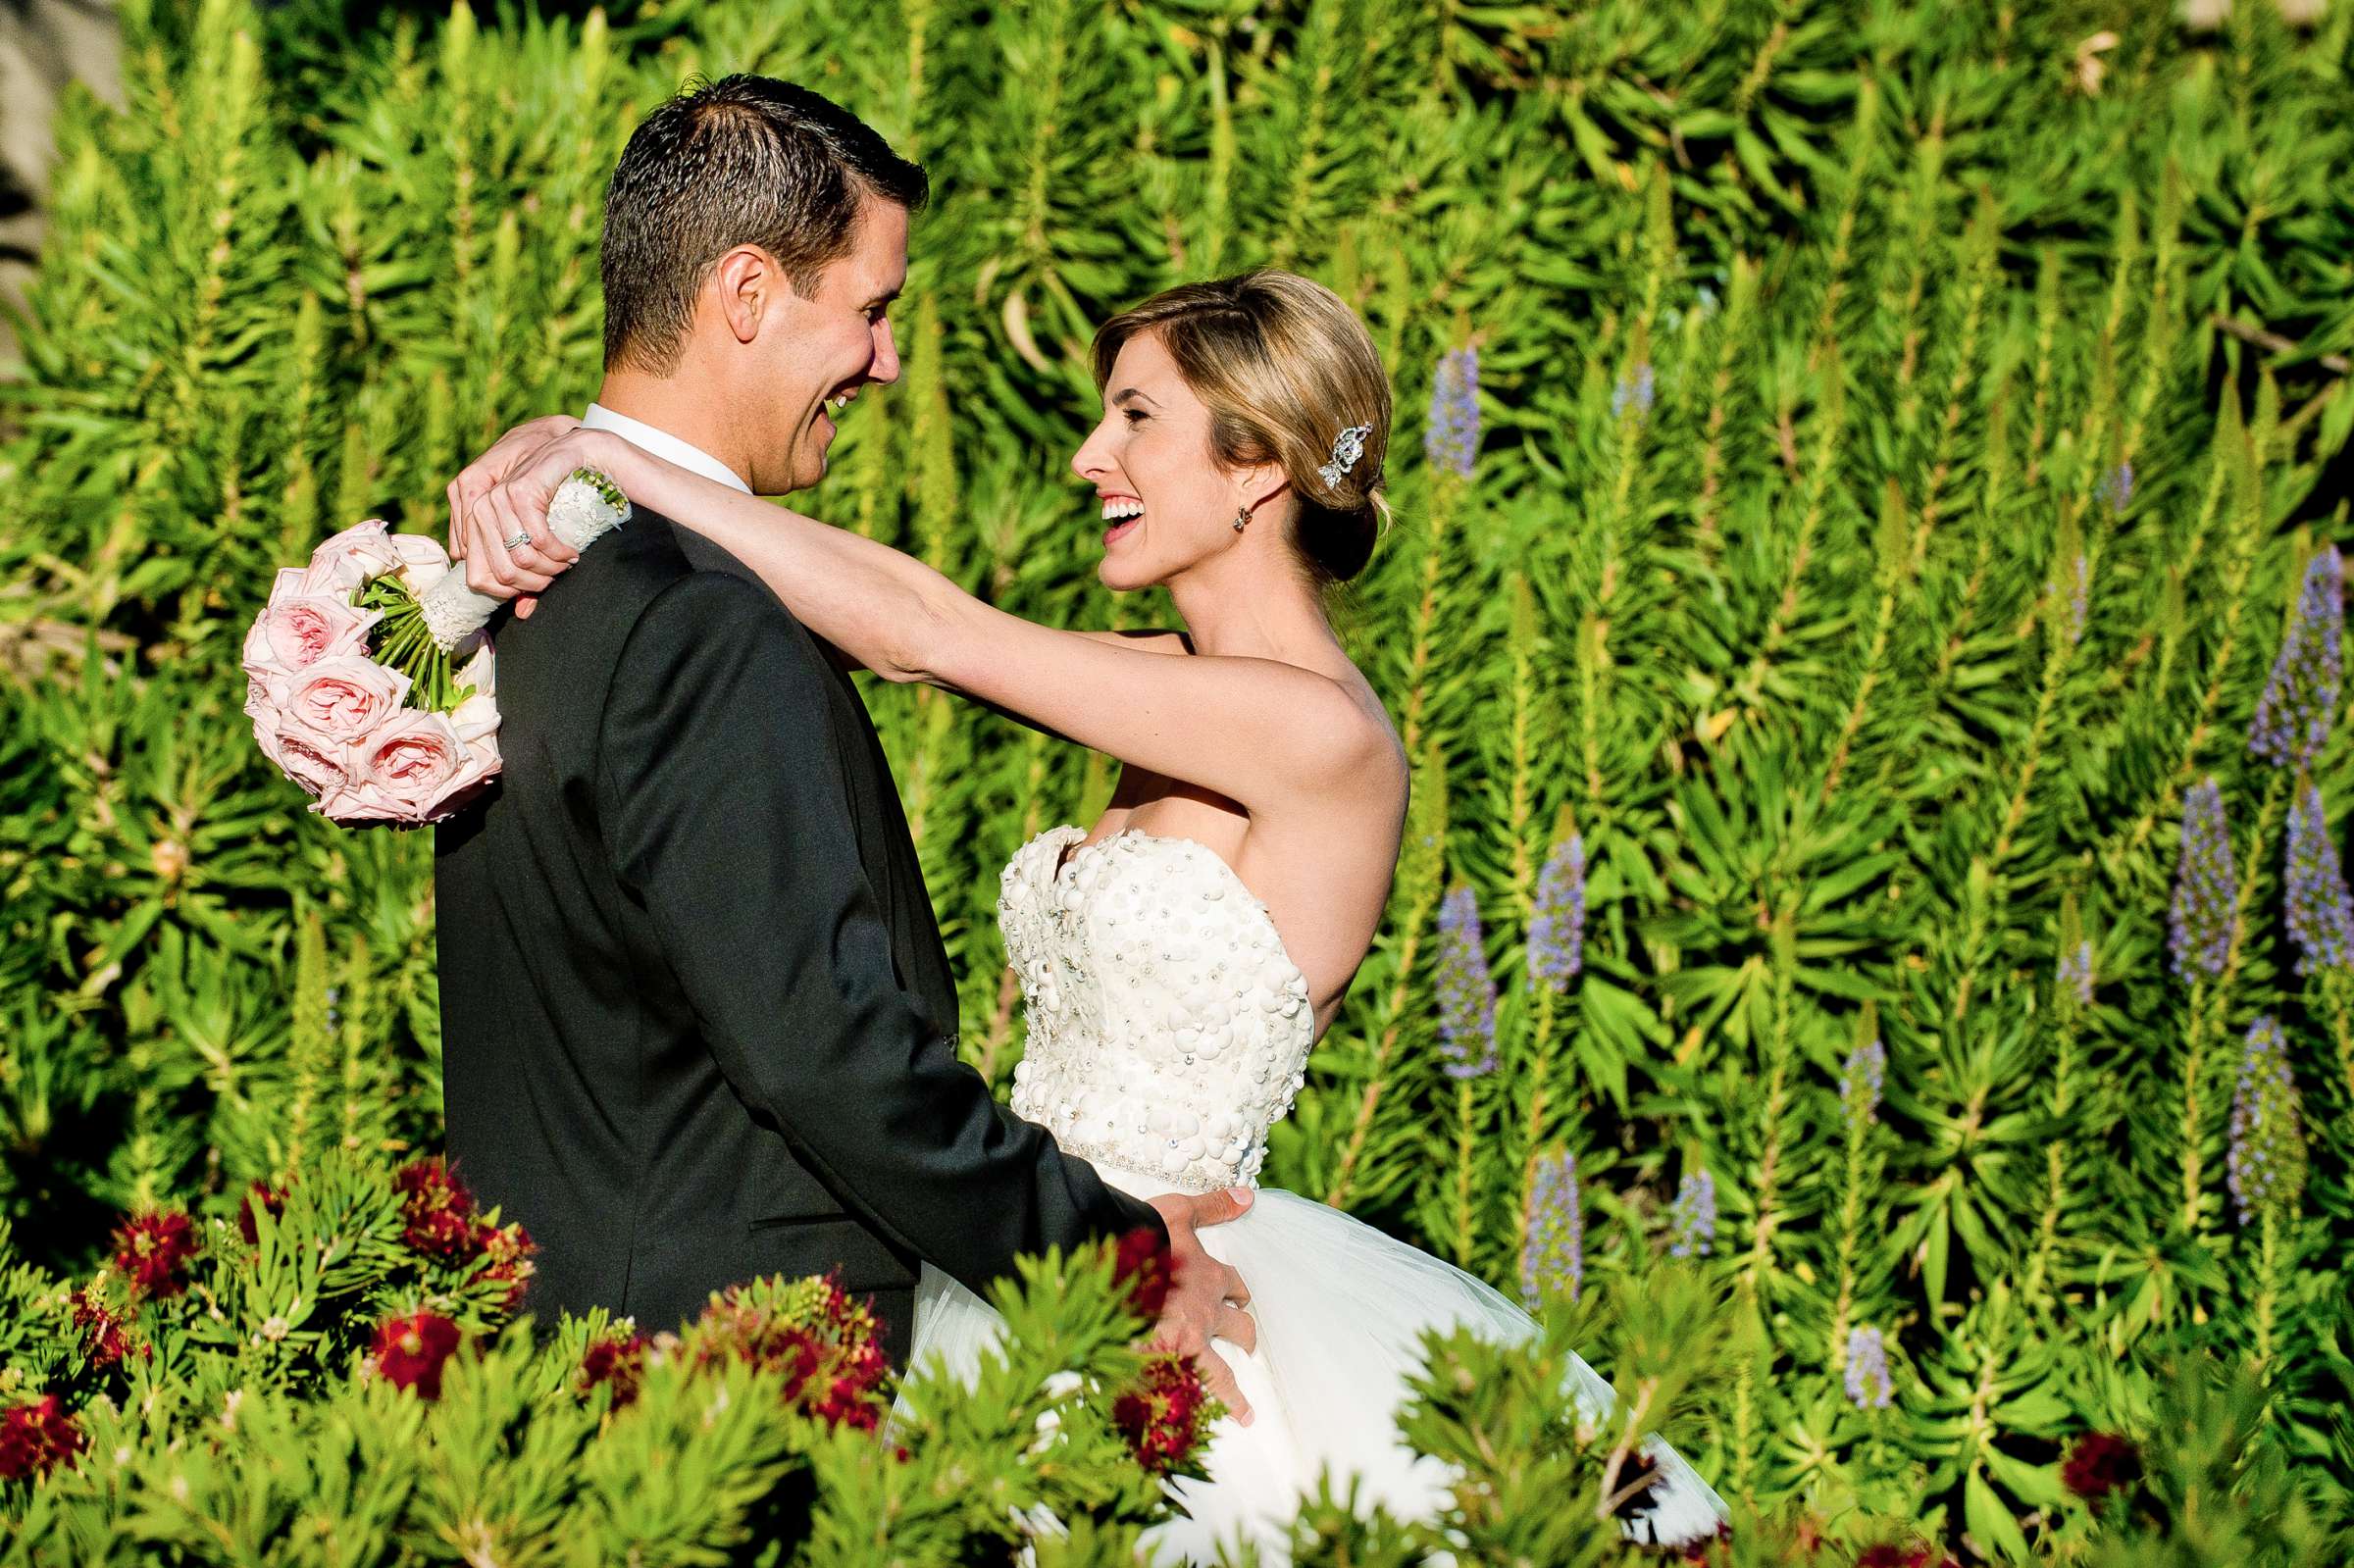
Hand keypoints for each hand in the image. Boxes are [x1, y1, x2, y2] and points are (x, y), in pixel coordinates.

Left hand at [447, 417, 603, 613]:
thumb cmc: (559, 499)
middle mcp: (479, 509)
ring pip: (519, 558)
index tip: (537, 586)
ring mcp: (497, 497)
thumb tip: (521, 613)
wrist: (582, 456)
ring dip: (549, 568)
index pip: (478, 578)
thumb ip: (525, 573)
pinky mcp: (520, 489)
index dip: (509, 591)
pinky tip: (571, 551)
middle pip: (500, 573)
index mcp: (474, 522)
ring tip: (566, 562)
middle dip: (535, 583)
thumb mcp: (538, 539)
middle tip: (558, 576)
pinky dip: (558, 551)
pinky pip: (537, 538)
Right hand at [1144, 1186, 1256, 1424]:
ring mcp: (1186, 1343)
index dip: (1239, 1294)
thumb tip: (1247, 1196)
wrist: (1111, 1266)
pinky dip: (1186, 1410)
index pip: (1234, 1288)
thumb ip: (1213, 1206)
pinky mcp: (1164, 1364)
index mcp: (1210, 1277)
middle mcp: (1205, 1314)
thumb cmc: (1142, 1235)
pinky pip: (1182, 1393)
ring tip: (1245, 1414)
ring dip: (1234, 1396)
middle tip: (1250, 1347)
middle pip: (1238, 1331)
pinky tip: (1187, 1428)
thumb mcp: (1180, 1211)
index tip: (1242, 1299)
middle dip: (1246, 1338)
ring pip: (1219, 1375)